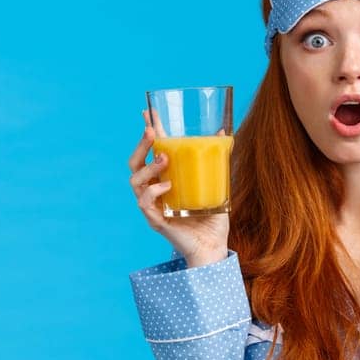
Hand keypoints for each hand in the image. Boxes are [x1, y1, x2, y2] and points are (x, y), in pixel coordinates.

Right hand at [127, 108, 229, 266]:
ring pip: (135, 181)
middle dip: (141, 145)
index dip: (148, 133)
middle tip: (152, 131)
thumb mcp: (218, 185)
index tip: (148, 112)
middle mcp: (154, 192)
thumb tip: (224, 133)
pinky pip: (145, 203)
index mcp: (164, 180)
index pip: (150, 152)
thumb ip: (218, 162)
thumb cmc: (213, 218)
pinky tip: (167, 186)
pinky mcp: (155, 221)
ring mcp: (152, 206)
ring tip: (165, 159)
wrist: (214, 247)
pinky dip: (154, 192)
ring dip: (148, 167)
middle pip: (135, 163)